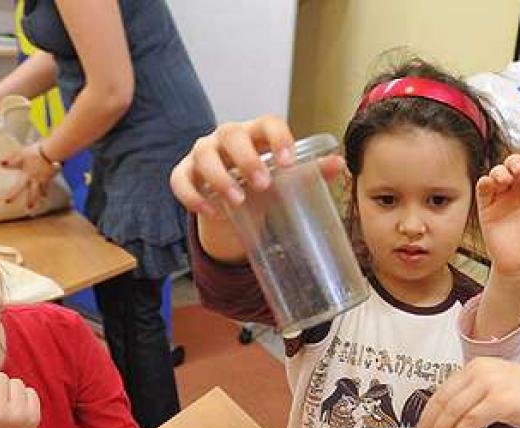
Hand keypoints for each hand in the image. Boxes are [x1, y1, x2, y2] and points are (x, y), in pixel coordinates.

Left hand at [0, 143, 59, 209]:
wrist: (49, 152)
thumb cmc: (34, 154)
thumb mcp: (20, 155)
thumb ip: (11, 161)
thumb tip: (0, 163)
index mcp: (27, 176)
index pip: (18, 188)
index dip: (13, 195)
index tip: (7, 202)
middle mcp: (35, 180)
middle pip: (33, 193)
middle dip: (31, 201)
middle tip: (28, 208)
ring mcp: (43, 179)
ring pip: (42, 190)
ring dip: (41, 196)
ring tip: (41, 200)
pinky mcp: (49, 176)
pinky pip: (48, 184)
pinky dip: (47, 188)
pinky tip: (47, 192)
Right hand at [169, 116, 343, 218]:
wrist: (232, 204)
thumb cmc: (262, 184)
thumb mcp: (285, 180)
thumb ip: (310, 173)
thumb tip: (339, 165)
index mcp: (256, 134)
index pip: (267, 123)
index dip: (278, 139)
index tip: (289, 163)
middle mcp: (227, 137)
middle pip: (232, 134)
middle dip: (247, 159)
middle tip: (263, 185)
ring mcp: (203, 153)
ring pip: (204, 155)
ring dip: (220, 178)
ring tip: (237, 201)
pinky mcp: (184, 173)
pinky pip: (180, 180)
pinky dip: (193, 197)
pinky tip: (212, 212)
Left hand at [416, 358, 519, 427]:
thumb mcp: (499, 387)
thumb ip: (475, 396)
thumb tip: (452, 420)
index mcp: (476, 365)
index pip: (442, 391)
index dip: (427, 413)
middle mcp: (480, 370)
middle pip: (442, 401)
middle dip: (427, 425)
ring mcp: (490, 384)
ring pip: (452, 412)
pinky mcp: (500, 401)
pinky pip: (469, 422)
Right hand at [478, 153, 519, 280]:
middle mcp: (517, 191)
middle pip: (512, 165)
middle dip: (514, 162)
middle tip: (518, 170)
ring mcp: (501, 198)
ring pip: (496, 174)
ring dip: (499, 171)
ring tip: (505, 180)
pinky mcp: (487, 208)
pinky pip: (483, 190)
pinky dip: (484, 182)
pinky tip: (489, 183)